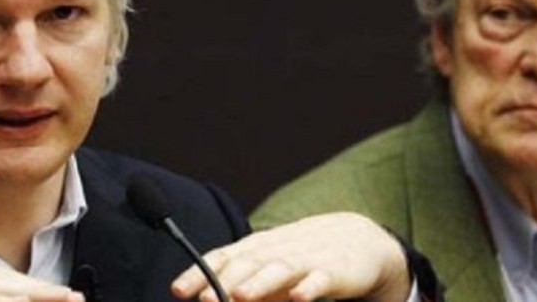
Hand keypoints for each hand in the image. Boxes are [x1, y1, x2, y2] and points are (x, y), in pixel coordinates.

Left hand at [171, 212, 410, 301]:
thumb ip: (242, 287)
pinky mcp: (334, 270)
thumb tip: (208, 301)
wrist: (359, 241)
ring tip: (240, 296)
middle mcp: (277, 250)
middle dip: (224, 281)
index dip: (199, 272)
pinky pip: (321, 278)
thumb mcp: (268, 271)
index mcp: (257, 249)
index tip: (178, 290)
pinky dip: (310, 287)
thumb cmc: (303, 259)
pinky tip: (300, 298)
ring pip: (280, 268)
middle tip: (205, 299)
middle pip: (247, 263)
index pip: (222, 257)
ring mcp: (307, 258)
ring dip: (259, 282)